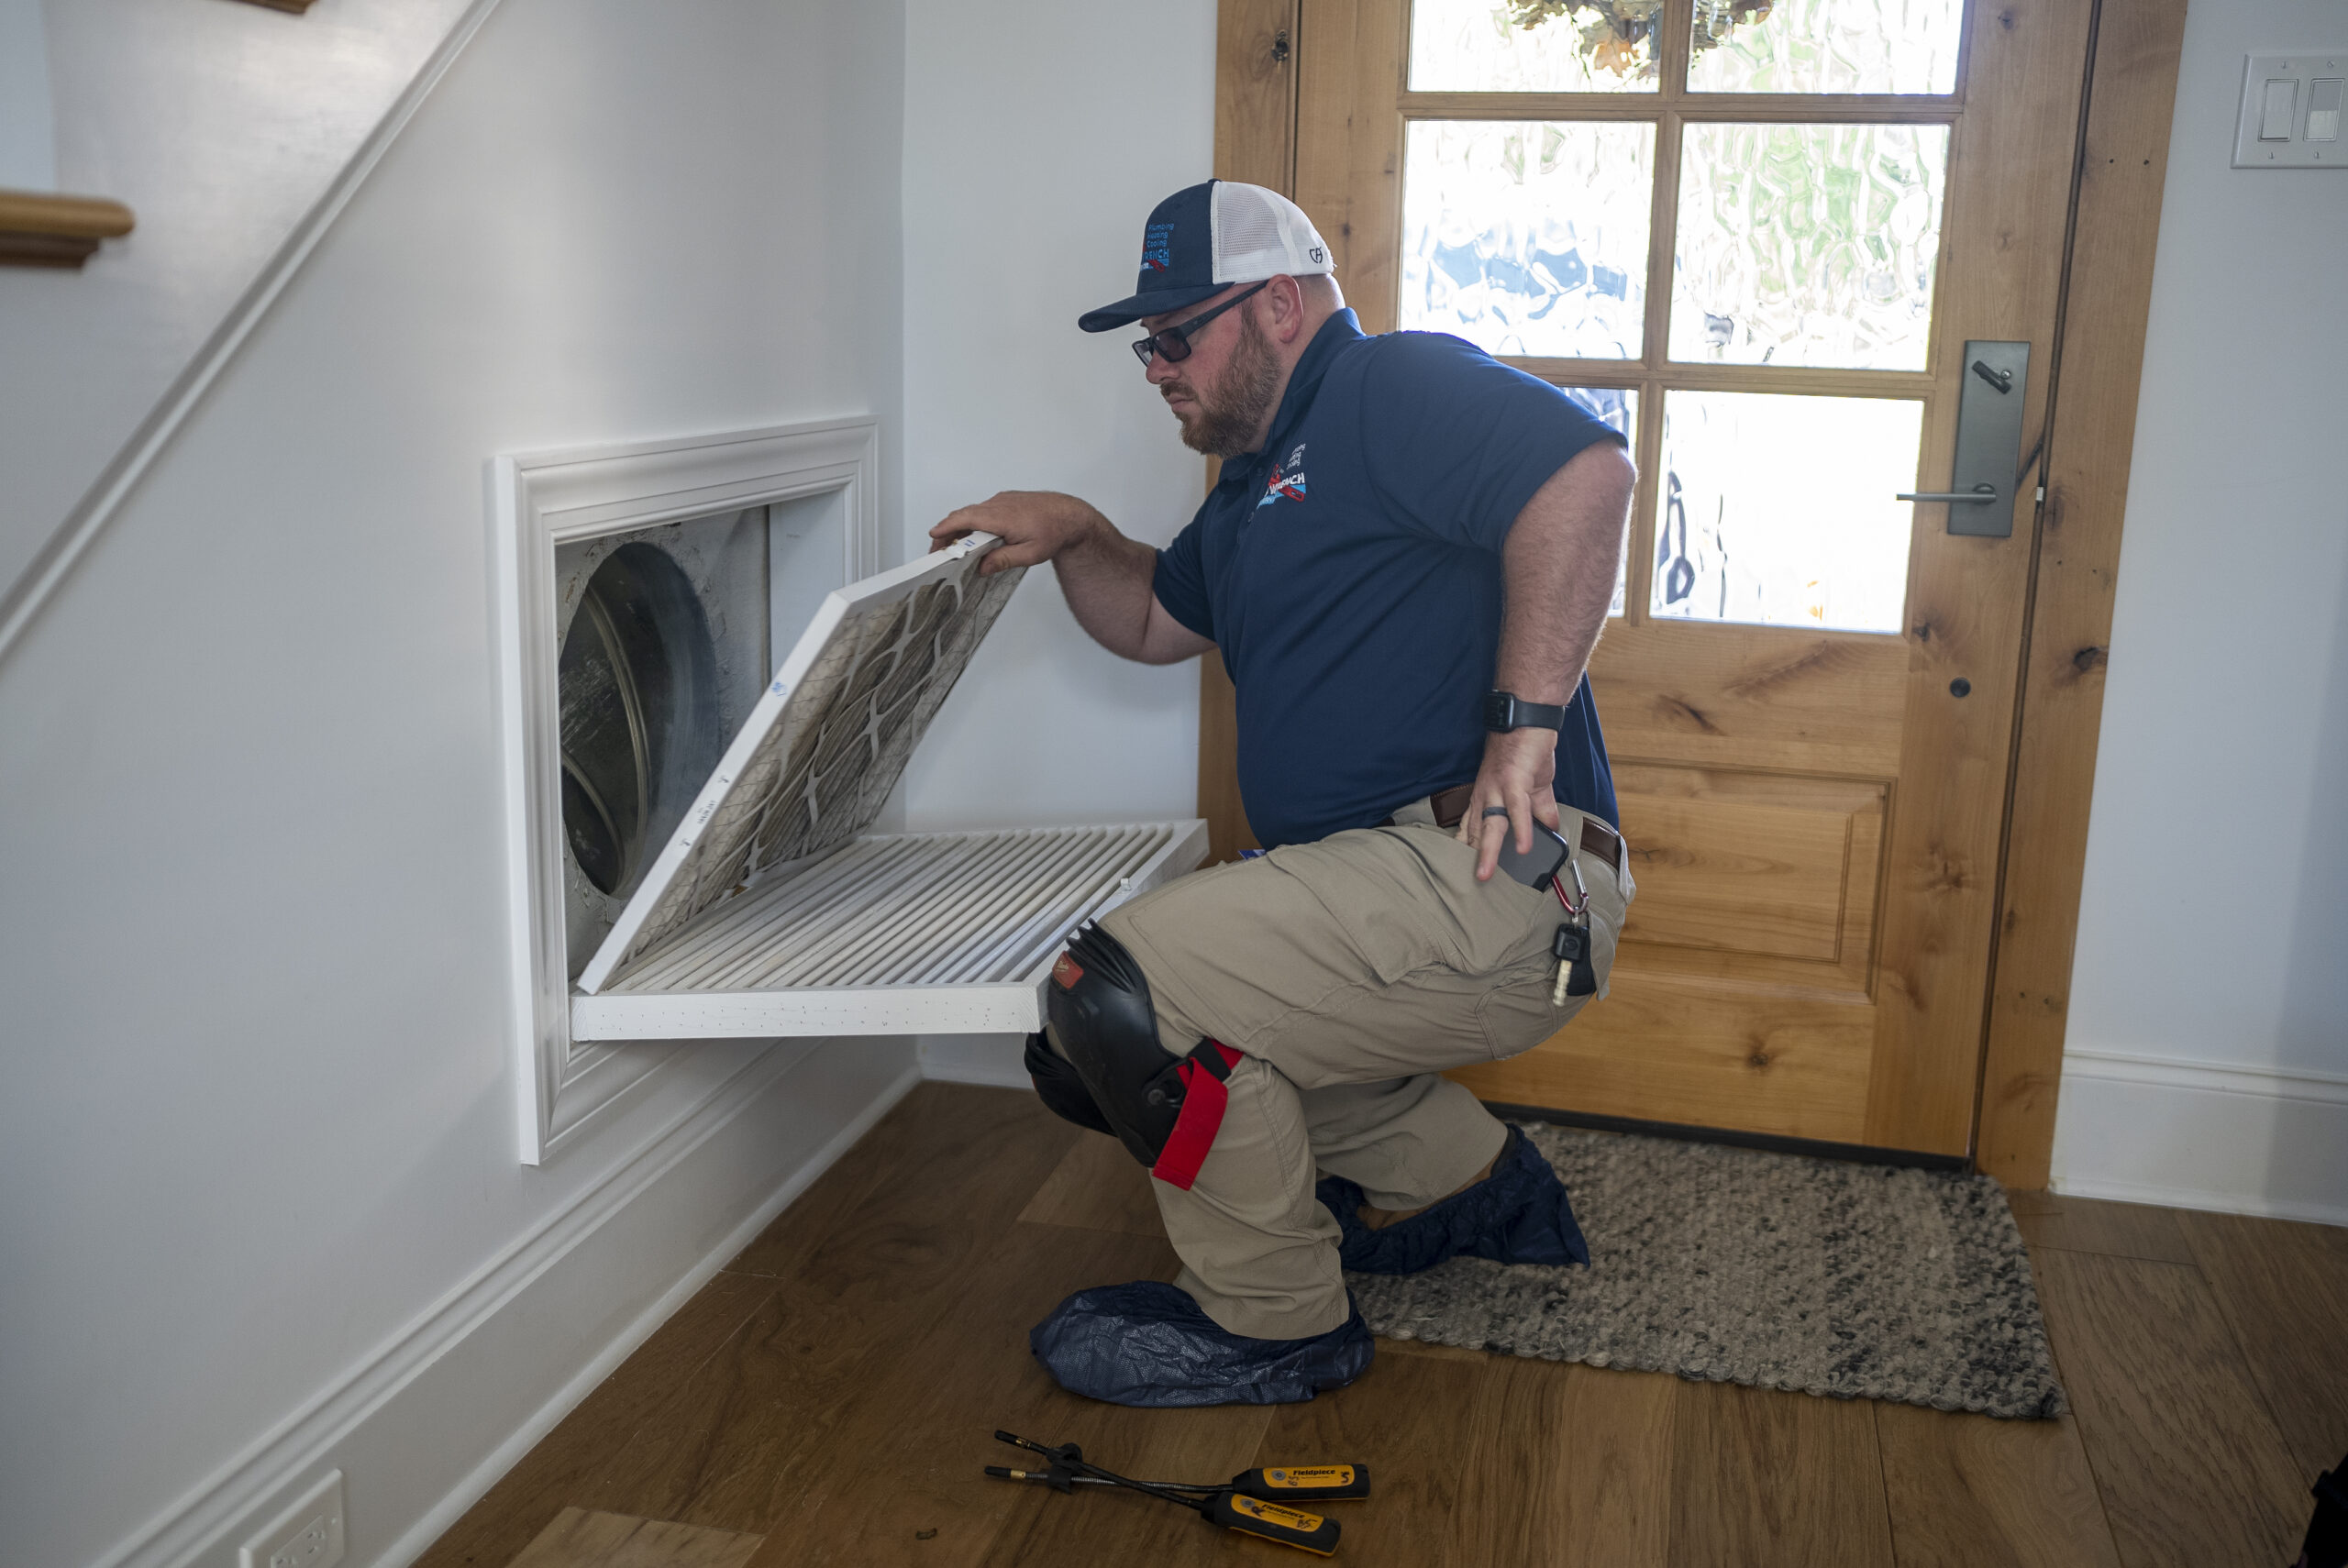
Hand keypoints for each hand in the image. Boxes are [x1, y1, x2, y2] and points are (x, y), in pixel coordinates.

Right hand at [929, 491, 1106, 575]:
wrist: (1071, 516)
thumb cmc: (1054, 532)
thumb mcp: (1029, 554)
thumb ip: (1002, 560)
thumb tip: (981, 568)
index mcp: (1002, 517)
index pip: (966, 518)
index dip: (947, 527)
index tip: (933, 535)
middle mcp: (999, 504)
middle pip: (964, 515)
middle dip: (948, 531)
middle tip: (939, 549)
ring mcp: (1002, 500)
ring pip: (973, 512)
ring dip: (960, 526)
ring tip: (954, 547)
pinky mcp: (1005, 500)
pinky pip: (983, 509)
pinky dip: (973, 520)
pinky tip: (975, 536)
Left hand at [1458, 727, 1561, 881]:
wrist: (1529, 720)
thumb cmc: (1527, 751)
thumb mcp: (1534, 788)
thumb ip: (1541, 812)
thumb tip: (1552, 831)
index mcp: (1486, 797)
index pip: (1472, 828)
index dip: (1467, 850)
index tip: (1463, 872)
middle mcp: (1485, 795)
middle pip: (1475, 832)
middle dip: (1470, 859)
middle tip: (1467, 884)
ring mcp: (1497, 788)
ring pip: (1490, 825)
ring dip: (1487, 851)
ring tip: (1485, 875)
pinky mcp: (1514, 780)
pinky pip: (1517, 809)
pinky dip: (1521, 829)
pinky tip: (1524, 848)